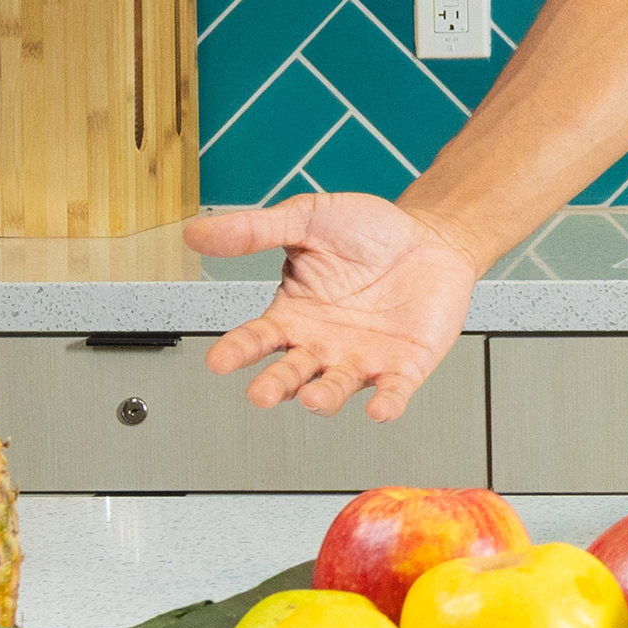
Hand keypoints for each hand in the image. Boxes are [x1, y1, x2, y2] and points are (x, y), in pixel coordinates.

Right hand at [186, 194, 480, 422]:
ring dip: (324, 397)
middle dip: (276, 385)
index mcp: (294, 314)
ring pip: (336, 387)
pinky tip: (379, 409)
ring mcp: (362, 358)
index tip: (219, 361)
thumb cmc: (369, 230)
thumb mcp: (308, 218)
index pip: (257, 338)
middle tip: (261, 394)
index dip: (237, 350)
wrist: (431, 236)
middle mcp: (323, 344)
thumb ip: (255, 229)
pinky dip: (386, 403)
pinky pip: (392, 391)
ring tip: (314, 397)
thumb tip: (196, 232)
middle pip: (292, 373)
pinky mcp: (404, 366)